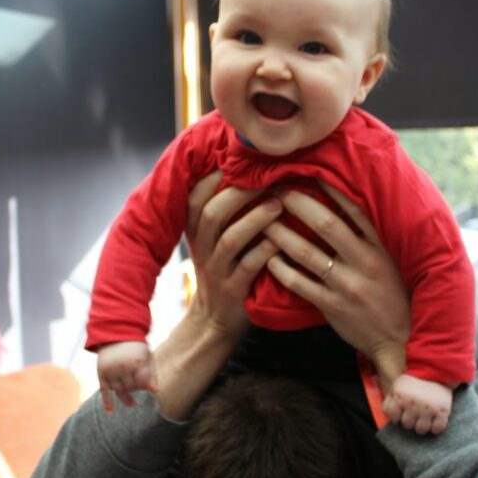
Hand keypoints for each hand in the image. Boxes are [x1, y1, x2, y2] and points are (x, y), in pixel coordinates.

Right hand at [97, 341, 156, 412]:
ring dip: (125, 395)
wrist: (116, 336)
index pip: (142, 384)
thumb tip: (155, 392)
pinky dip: (107, 402)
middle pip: (131, 388)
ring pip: (119, 391)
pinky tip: (110, 412)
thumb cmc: (136, 349)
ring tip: (131, 401)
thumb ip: (152, 375)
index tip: (144, 381)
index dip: (144, 385)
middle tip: (135, 382)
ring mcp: (111, 370)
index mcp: (136, 362)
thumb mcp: (147, 358)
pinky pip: (104, 391)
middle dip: (134, 388)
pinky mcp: (101, 373)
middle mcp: (122, 366)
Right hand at [184, 171, 282, 341]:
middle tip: (267, 177)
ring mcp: (216, 269)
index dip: (214, 176)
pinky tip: (283, 239)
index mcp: (195, 230)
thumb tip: (249, 166)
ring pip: (231, 239)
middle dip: (239, 192)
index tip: (238, 158)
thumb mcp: (214, 238)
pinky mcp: (233, 290)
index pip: (195, 196)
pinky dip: (266, 250)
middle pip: (212, 213)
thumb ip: (226, 208)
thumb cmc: (224, 267)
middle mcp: (202, 247)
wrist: (215, 318)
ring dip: (255, 219)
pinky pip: (249, 266)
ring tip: (279, 203)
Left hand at [263, 182, 409, 393]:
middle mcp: (364, 262)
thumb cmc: (392, 295)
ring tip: (261, 218)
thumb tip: (346, 203)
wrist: (398, 340)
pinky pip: (299, 283)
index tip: (308, 170)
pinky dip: (280, 268)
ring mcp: (347, 285)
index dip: (330, 187)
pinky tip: (267, 257)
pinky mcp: (332, 307)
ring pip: (306, 252)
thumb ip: (371, 236)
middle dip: (297, 202)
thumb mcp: (391, 261)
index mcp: (381, 247)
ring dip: (280, 232)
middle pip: (325, 223)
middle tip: (275, 188)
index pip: (354, 208)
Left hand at [382, 374, 453, 434]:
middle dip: (410, 421)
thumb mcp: (397, 387)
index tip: (402, 414)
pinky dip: (435, 428)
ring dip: (421, 426)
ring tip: (424, 420)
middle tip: (415, 415)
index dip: (397, 417)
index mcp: (400, 398)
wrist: (435, 371)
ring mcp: (428, 409)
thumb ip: (389, 402)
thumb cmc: (413, 381)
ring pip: (421, 429)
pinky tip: (434, 422)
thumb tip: (389, 417)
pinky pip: (437, 429)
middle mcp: (413, 405)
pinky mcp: (442, 411)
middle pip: (407, 425)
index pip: (394, 418)